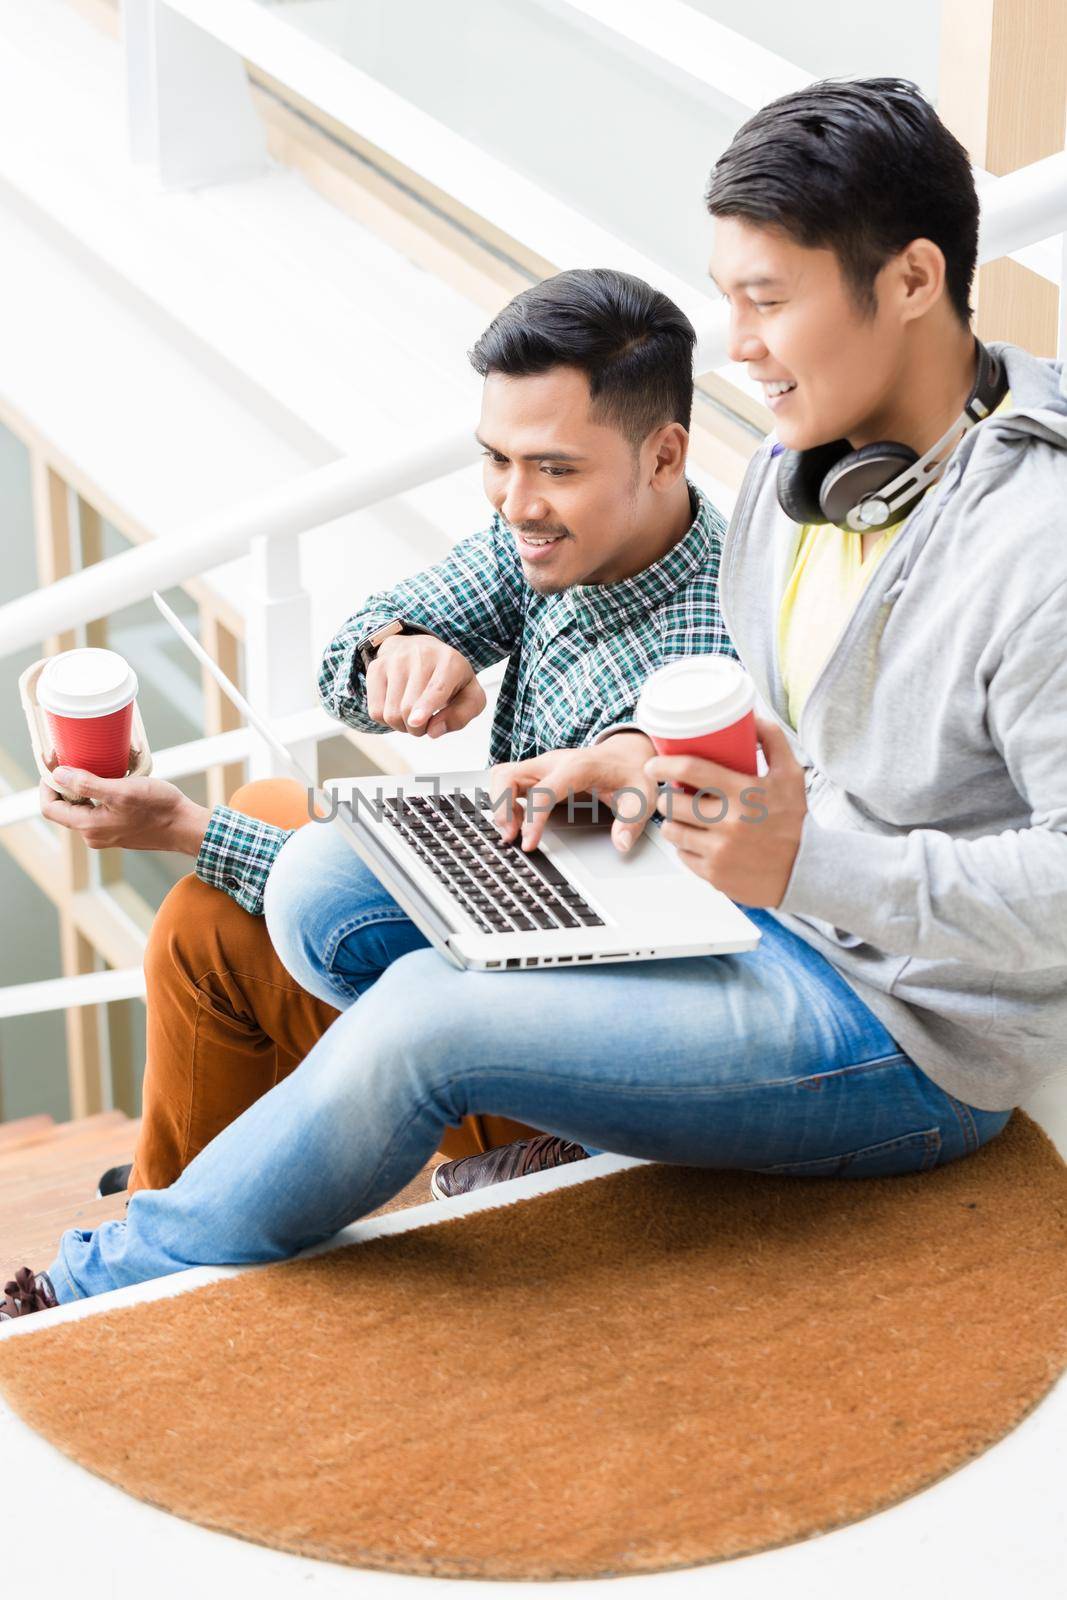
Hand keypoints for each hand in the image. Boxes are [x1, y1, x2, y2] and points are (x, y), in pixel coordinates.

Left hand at [39, 767, 210, 854]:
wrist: (185, 827)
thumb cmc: (158, 808)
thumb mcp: (121, 791)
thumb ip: (87, 784)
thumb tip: (58, 775)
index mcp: (89, 826)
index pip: (50, 808)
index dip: (47, 785)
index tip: (54, 764)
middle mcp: (93, 834)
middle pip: (64, 808)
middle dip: (65, 783)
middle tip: (73, 759)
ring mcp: (106, 834)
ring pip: (82, 808)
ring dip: (83, 788)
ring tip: (94, 767)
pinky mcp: (118, 830)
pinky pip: (97, 811)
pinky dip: (98, 795)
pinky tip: (111, 781)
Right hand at [365, 634, 485, 737]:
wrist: (421, 647)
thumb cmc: (449, 676)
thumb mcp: (469, 695)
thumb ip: (460, 716)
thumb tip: (434, 731)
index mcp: (450, 662)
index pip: (436, 688)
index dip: (426, 707)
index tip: (416, 721)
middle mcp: (421, 656)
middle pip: (409, 708)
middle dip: (417, 728)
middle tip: (425, 723)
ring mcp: (395, 660)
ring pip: (390, 712)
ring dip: (402, 725)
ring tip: (412, 714)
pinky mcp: (376, 668)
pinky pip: (375, 709)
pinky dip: (386, 719)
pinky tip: (397, 707)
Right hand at [488, 731, 658, 853]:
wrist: (626, 755)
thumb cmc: (629, 774)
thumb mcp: (641, 797)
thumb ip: (631, 821)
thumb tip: (620, 844)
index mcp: (577, 767)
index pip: (543, 792)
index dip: (532, 819)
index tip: (528, 843)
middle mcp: (553, 762)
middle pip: (508, 775)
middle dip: (501, 807)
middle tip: (510, 836)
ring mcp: (542, 766)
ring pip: (502, 776)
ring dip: (499, 805)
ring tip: (511, 831)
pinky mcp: (536, 772)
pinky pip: (508, 781)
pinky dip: (504, 802)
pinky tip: (517, 822)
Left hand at [644, 716, 805, 906]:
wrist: (806, 870)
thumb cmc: (795, 821)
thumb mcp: (791, 775)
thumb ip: (774, 741)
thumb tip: (752, 717)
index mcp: (744, 793)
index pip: (691, 771)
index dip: (664, 764)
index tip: (653, 765)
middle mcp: (729, 823)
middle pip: (673, 803)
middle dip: (665, 796)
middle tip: (670, 793)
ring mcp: (720, 851)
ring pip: (672, 830)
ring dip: (670, 821)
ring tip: (680, 816)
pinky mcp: (714, 874)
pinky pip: (682, 855)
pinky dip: (684, 846)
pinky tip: (693, 840)